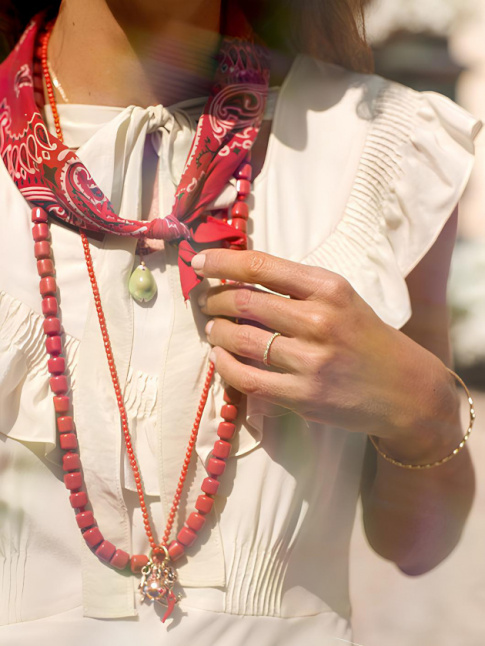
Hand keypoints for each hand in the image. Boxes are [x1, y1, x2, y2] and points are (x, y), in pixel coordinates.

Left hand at [192, 249, 454, 444]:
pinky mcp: (303, 397)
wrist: (406, 390)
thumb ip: (297, 289)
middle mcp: (320, 320)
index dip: (221, 263)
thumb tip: (237, 280)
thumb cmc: (367, 339)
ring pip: (240, 340)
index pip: (261, 266)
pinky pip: (247, 378)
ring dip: (216, 332)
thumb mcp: (343, 300)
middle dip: (213, 300)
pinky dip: (225, 366)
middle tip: (205, 303)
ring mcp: (311, 361)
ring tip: (213, 330)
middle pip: (243, 302)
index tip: (199, 263)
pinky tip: (220, 358)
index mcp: (329, 288)